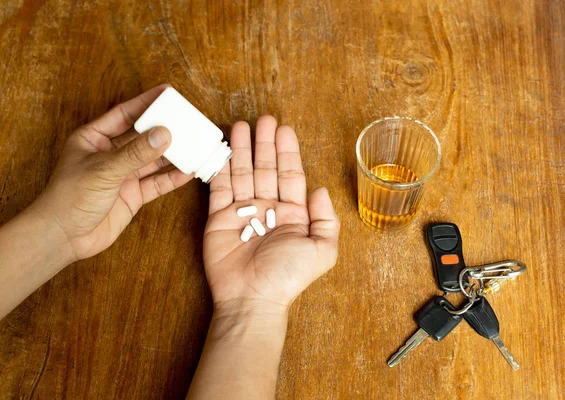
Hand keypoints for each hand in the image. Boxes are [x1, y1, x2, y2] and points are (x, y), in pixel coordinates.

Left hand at [32, 84, 193, 260]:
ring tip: (195, 144)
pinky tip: (188, 171)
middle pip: (143, 136)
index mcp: (94, 138)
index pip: (124, 114)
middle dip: (165, 129)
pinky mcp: (132, 195)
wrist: (63, 237)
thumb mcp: (103, 169)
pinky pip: (156, 183)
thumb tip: (164, 134)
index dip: (146, 103)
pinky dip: (172, 178)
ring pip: (153, 160)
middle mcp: (110, 154)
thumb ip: (135, 153)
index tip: (167, 93)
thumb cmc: (69, 197)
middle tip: (188, 119)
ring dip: (173, 154)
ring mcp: (122, 175)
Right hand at [203, 116, 340, 312]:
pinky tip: (223, 148)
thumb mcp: (322, 249)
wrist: (252, 298)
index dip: (287, 151)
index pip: (290, 175)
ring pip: (243, 172)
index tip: (284, 129)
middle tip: (264, 119)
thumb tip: (321, 189)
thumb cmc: (288, 276)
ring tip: (242, 124)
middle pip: (266, 168)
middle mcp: (268, 209)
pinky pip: (220, 187)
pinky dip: (221, 167)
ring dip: (243, 149)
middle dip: (265, 143)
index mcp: (293, 214)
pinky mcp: (220, 218)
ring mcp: (243, 212)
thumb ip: (326, 218)